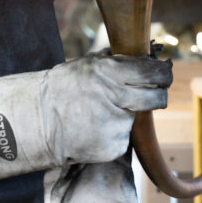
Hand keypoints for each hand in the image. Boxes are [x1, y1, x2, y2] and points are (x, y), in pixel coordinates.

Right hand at [42, 51, 172, 163]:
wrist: (37, 122)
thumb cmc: (62, 89)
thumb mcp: (86, 65)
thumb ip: (115, 62)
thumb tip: (147, 56)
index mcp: (108, 72)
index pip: (152, 71)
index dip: (163, 73)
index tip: (164, 74)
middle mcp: (115, 97)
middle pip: (157, 98)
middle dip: (158, 96)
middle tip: (151, 95)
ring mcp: (116, 124)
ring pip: (134, 119)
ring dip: (123, 116)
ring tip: (97, 115)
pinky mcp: (113, 146)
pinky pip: (122, 138)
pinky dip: (112, 135)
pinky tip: (93, 131)